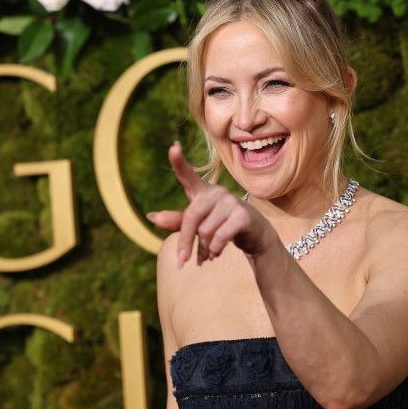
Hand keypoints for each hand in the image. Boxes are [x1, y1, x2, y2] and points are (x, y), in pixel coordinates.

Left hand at [146, 142, 269, 267]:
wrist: (255, 236)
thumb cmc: (222, 227)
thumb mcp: (199, 225)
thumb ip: (178, 222)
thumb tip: (153, 217)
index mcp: (202, 192)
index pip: (188, 175)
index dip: (179, 162)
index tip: (173, 146)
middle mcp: (216, 192)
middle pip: (191, 217)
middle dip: (185, 242)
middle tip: (182, 261)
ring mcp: (231, 202)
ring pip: (205, 231)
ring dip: (204, 249)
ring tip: (209, 254)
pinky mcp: (242, 215)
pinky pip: (219, 237)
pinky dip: (215, 250)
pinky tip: (216, 254)